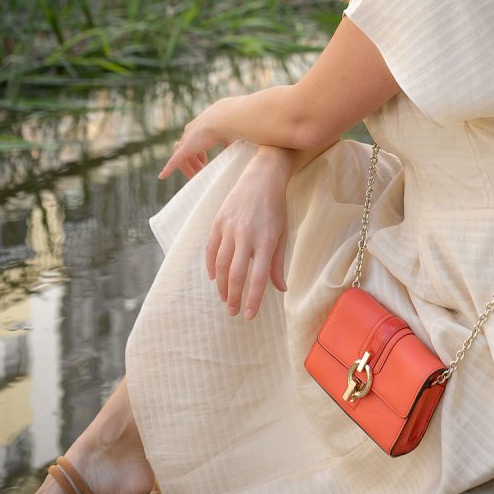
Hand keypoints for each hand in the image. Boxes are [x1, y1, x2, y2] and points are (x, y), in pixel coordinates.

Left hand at [158, 107, 224, 179]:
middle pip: (188, 149)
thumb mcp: (230, 134)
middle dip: (194, 161)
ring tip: (194, 176)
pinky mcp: (184, 149)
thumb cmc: (231, 124)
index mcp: (201, 126)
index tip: (204, 161)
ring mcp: (187, 140)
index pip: (196, 141)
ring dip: (188, 167)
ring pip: (182, 157)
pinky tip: (162, 176)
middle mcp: (191, 132)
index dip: (200, 153)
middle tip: (201, 170)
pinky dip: (168, 169)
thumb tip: (234, 149)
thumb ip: (229, 142)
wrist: (224, 119)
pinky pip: (173, 161)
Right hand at [204, 149, 291, 318]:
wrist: (262, 177)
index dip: (252, 300)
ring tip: (225, 298)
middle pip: (236, 274)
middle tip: (233, 311)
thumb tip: (280, 289)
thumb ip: (277, 263)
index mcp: (266, 240)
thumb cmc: (276, 208)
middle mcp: (246, 235)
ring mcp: (229, 227)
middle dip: (234, 297)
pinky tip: (214, 277)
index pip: (257, 278)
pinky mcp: (218, 220)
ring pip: (221, 264)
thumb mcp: (282, 234)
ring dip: (222, 285)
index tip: (249, 316)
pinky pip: (211, 248)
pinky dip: (211, 265)